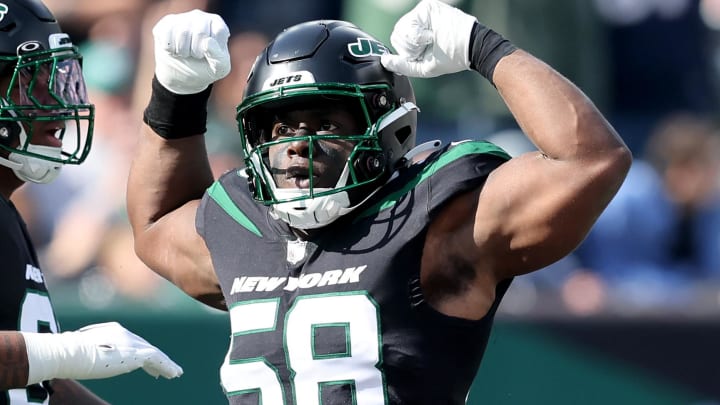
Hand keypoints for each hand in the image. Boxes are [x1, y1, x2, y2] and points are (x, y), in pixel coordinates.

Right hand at [23, 322, 182, 383]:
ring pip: (154, 353)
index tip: (144, 362)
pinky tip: (174, 373)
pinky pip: (158, 360)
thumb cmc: (68, 353)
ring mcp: (132, 342)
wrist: (71, 352)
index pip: (131, 342)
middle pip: (144, 346)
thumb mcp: (80, 351)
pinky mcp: (137, 353)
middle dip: (153, 358)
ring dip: (165, 364)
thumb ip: (90, 352)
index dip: (139, 352)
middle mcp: (125, 333)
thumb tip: (84, 359)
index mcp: (112, 330)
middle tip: (161, 370)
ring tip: (174, 373)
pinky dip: (167, 366)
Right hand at [152, 9, 230, 93]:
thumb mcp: (219, 67)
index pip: (219, 31)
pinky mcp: (166, 23)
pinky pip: (166, 34)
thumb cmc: (205, 67)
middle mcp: (200, 16)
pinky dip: (170, 49)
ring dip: (182, 51)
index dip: (212, 48)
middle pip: (200, 32)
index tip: (208, 54)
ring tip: (185, 53)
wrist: (181, 74)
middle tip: (195, 56)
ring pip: (182, 32)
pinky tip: (174, 50)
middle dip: (197, 51)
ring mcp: (182, 18)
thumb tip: (208, 42)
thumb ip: (218, 56)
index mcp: (217, 24)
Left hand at [381, 0, 476, 77]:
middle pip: (397, 35)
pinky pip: (410, 23)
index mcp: (416, 35)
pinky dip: (418, 35)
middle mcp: (417, 22)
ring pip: (401, 29)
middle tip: (427, 47)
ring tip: (430, 41)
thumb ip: (403, 65)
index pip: (398, 41)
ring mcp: (421, 13)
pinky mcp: (426, 7)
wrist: (471, 46)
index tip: (423, 54)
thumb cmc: (452, 57)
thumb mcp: (424, 66)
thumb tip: (384, 61)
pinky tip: (431, 35)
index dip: (407, 52)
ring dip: (414, 41)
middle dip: (410, 48)